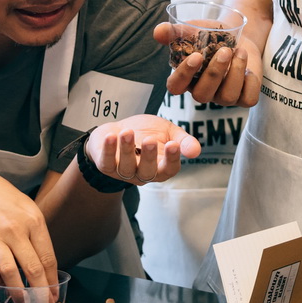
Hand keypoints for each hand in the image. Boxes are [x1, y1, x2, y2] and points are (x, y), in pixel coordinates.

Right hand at [0, 169, 57, 288]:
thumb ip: (38, 236)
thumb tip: (48, 268)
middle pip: (32, 268)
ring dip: (18, 293)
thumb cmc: (4, 202)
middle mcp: (16, 230)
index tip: (55, 296)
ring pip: (10, 272)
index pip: (48, 258)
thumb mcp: (28, 210)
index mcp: (34, 221)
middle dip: (40, 293)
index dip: (52, 281)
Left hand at [87, 114, 201, 183]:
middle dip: (148, 157)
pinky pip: (106, 162)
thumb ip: (182, 141)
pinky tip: (111, 136)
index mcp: (161, 167)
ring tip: (127, 133)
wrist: (118, 129)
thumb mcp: (168, 132)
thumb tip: (196, 151)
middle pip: (147, 172)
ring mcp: (123, 172)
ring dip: (126, 150)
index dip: (172, 159)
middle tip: (150, 140)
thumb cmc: (146, 132)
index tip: (174, 144)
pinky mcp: (106, 166)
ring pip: (126, 167)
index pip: (169, 169)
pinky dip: (108, 150)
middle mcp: (143, 173)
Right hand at [153, 21, 263, 107]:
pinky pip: (248, 99)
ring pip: (227, 97)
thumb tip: (159, 31)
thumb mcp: (194, 30)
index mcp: (186, 78)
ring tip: (240, 51)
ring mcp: (223, 97)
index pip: (175, 86)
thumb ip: (175, 31)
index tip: (196, 56)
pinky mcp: (244, 98)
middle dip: (214, 73)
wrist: (240, 37)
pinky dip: (251, 83)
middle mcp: (203, 91)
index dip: (184, 75)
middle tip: (225, 51)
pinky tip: (250, 69)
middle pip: (202, 95)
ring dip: (235, 72)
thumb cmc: (212, 36)